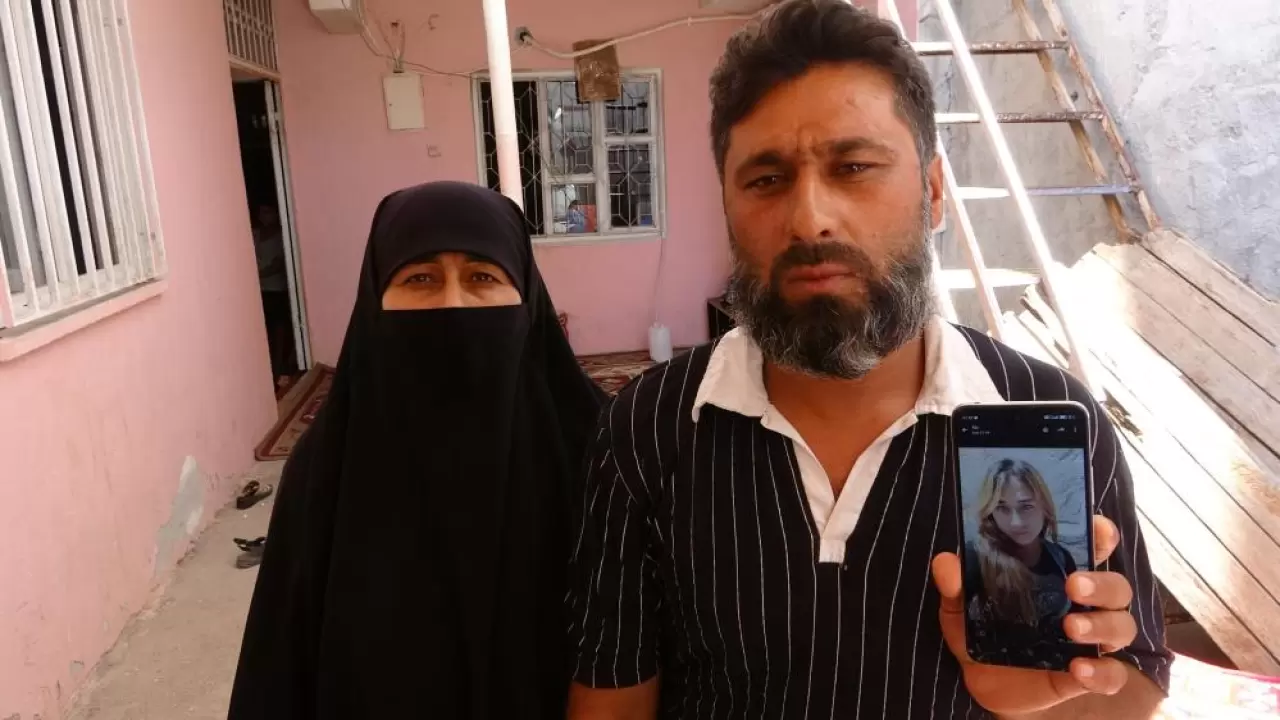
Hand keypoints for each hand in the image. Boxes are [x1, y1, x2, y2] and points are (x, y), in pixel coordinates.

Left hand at [932, 515, 1137, 715]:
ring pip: (1121, 626)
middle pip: (1116, 586)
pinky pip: (1113, 674)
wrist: (984, 683)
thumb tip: (946, 562)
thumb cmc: (981, 632)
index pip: (1092, 547)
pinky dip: (1103, 672)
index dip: (1101, 535)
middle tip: (1073, 586)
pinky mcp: (1088, 675)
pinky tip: (1080, 669)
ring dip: (1101, 625)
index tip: (1099, 528)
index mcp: (1056, 575)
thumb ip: (955, 586)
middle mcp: (1083, 604)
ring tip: (1070, 628)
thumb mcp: (961, 607)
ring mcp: (1089, 640)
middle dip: (1101, 583)